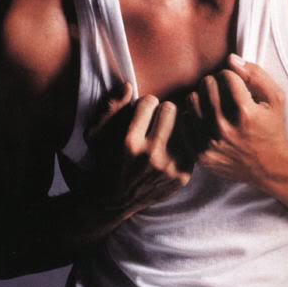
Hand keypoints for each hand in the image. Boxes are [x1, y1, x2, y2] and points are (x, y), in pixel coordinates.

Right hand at [85, 82, 192, 218]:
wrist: (117, 201)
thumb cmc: (106, 161)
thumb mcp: (95, 135)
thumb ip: (110, 108)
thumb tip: (128, 85)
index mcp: (129, 142)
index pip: (149, 102)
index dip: (145, 104)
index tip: (142, 112)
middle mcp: (151, 155)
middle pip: (170, 109)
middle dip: (162, 111)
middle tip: (156, 120)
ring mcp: (170, 167)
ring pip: (185, 124)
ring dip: (175, 124)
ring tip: (165, 132)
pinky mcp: (184, 175)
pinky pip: (192, 143)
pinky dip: (183, 141)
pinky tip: (173, 146)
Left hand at [188, 54, 287, 188]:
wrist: (269, 167)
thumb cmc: (272, 128)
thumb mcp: (275, 98)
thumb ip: (255, 74)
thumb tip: (231, 59)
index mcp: (244, 112)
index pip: (225, 76)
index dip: (230, 75)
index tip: (234, 83)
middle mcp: (225, 127)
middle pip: (207, 85)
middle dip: (215, 83)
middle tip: (222, 91)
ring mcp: (210, 142)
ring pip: (192, 100)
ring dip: (202, 96)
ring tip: (213, 102)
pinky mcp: (200, 153)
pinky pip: (185, 121)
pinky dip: (193, 116)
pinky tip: (205, 117)